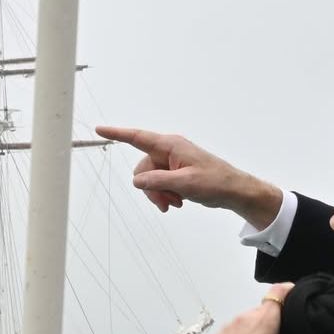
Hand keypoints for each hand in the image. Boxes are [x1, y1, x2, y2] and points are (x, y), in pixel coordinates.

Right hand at [95, 125, 282, 227]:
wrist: (234, 191)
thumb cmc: (215, 182)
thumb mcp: (184, 184)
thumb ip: (158, 181)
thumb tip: (137, 181)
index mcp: (171, 146)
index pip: (138, 138)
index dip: (117, 134)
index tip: (100, 129)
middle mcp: (170, 151)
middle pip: (143, 169)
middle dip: (150, 188)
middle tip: (166, 203)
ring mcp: (173, 162)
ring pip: (151, 179)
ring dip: (159, 194)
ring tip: (175, 204)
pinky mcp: (177, 173)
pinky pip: (161, 184)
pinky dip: (166, 194)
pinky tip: (177, 202)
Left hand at [212, 284, 303, 333]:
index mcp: (266, 318)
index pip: (279, 290)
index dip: (287, 290)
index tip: (292, 293)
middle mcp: (247, 316)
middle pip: (263, 309)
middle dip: (270, 318)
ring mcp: (231, 324)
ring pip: (248, 319)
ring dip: (254, 327)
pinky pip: (233, 328)